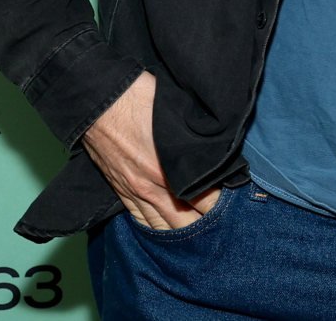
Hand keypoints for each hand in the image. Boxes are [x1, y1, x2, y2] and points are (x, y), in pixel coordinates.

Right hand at [81, 72, 218, 229]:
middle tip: (222, 227)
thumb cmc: (140, 98)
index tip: (238, 203)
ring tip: (199, 237)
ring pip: (162, 227)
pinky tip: (167, 231)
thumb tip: (219, 146)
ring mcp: (134, 191)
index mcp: (171, 169)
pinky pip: (140, 220)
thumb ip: (198, 138)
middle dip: (205, 227)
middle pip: (185, 223)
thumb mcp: (178, 114)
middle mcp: (152, 187)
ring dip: (181, 233)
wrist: (97, 101)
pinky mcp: (120, 190)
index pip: (207, 200)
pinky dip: (155, 229)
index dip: (224, 205)